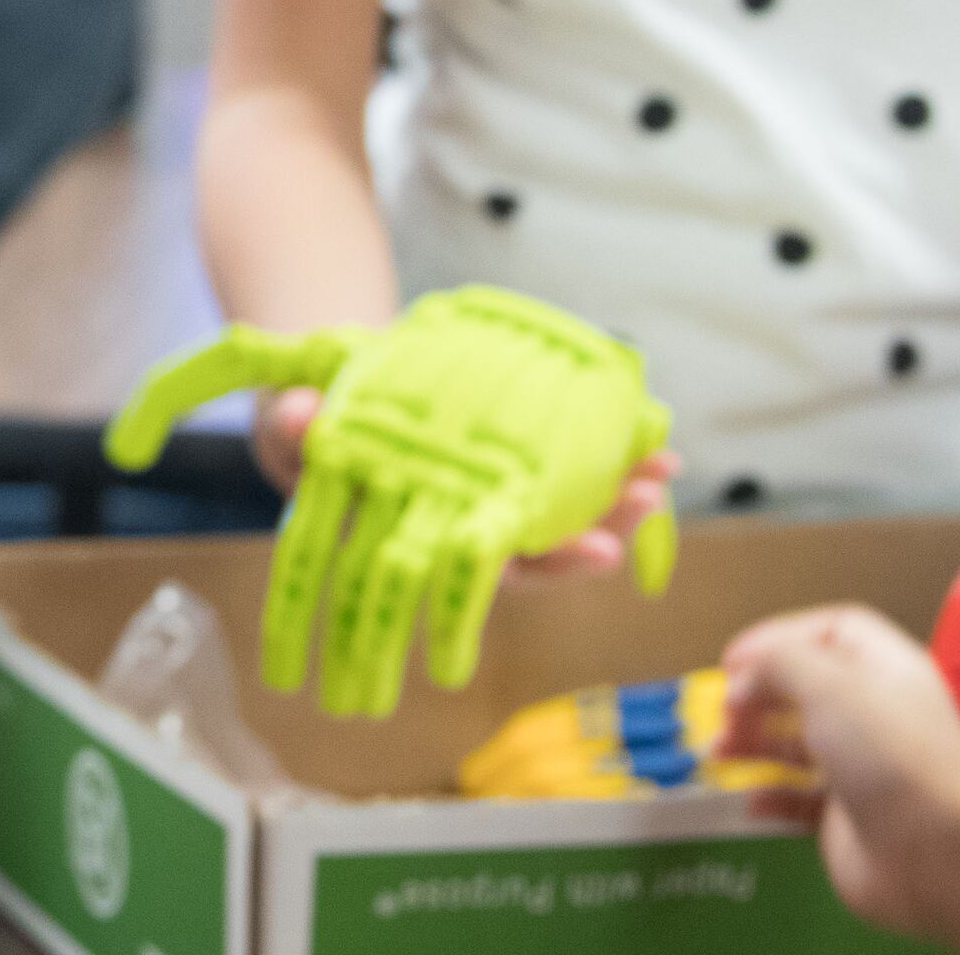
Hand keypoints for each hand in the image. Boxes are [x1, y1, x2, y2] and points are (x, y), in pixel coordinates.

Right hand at [252, 387, 674, 579]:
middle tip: (647, 496)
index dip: (549, 563)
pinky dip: (607, 456)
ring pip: (566, 511)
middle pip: (548, 544)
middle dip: (605, 526)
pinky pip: (568, 468)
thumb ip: (298, 423)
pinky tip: (648, 440)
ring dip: (618, 494)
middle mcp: (469, 525)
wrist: (330, 395)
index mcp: (425, 532)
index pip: (494, 562)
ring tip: (663, 467)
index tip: (598, 552)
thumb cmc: (317, 423)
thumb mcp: (298, 420)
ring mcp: (494, 496)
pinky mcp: (511, 462)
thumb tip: (296, 414)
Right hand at [720, 605, 959, 942]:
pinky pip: (798, 799)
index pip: (829, 632)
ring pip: (794, 744)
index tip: (735, 659)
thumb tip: (745, 676)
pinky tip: (753, 800)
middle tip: (724, 711)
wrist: (938, 854)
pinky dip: (770, 796)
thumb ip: (778, 662)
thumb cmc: (895, 758)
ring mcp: (862, 767)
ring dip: (751, 745)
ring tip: (719, 754)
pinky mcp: (847, 817)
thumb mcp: (830, 684)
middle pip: (803, 688)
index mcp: (884, 670)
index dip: (779, 637)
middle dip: (756, 695)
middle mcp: (875, 714)